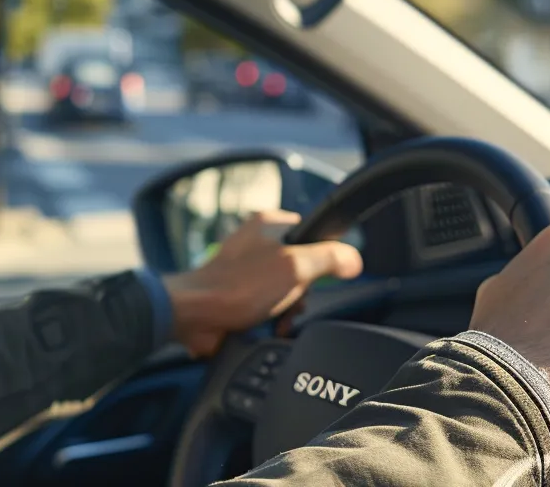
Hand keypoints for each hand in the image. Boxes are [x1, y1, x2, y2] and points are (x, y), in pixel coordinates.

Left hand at [163, 211, 361, 357]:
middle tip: (294, 299)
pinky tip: (269, 325)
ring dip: (289, 309)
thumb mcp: (296, 267)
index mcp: (270, 224)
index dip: (321, 260)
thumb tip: (353, 259)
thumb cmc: (237, 287)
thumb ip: (330, 258)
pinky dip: (273, 318)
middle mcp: (257, 242)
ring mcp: (246, 268)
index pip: (315, 235)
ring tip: (279, 317)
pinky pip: (269, 304)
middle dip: (303, 292)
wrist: (196, 316)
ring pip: (287, 289)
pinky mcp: (238, 292)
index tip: (318, 276)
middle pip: (303, 267)